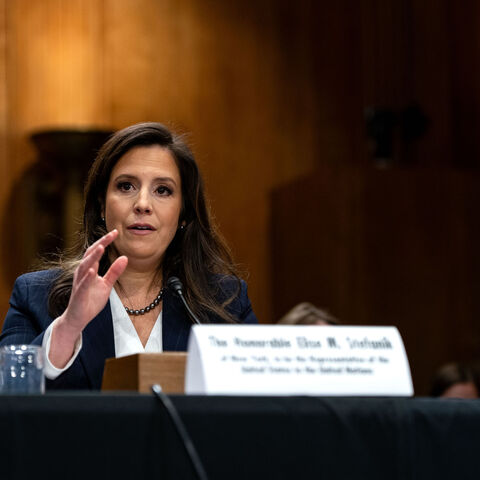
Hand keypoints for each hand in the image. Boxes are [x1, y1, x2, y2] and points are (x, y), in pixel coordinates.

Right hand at [50, 230, 127, 367]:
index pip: (97, 251)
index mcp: (89, 269)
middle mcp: (83, 273)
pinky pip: (83, 284)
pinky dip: (87, 276)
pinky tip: (93, 270)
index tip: (116, 232)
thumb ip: (115, 272)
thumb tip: (125, 257)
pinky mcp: (79, 294)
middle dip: (101, 243)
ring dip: (93, 256)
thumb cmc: (90, 300)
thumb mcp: (107, 285)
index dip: (106, 241)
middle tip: (112, 233)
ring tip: (102, 247)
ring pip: (85, 266)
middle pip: (90, 254)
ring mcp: (80, 283)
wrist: (78, 319)